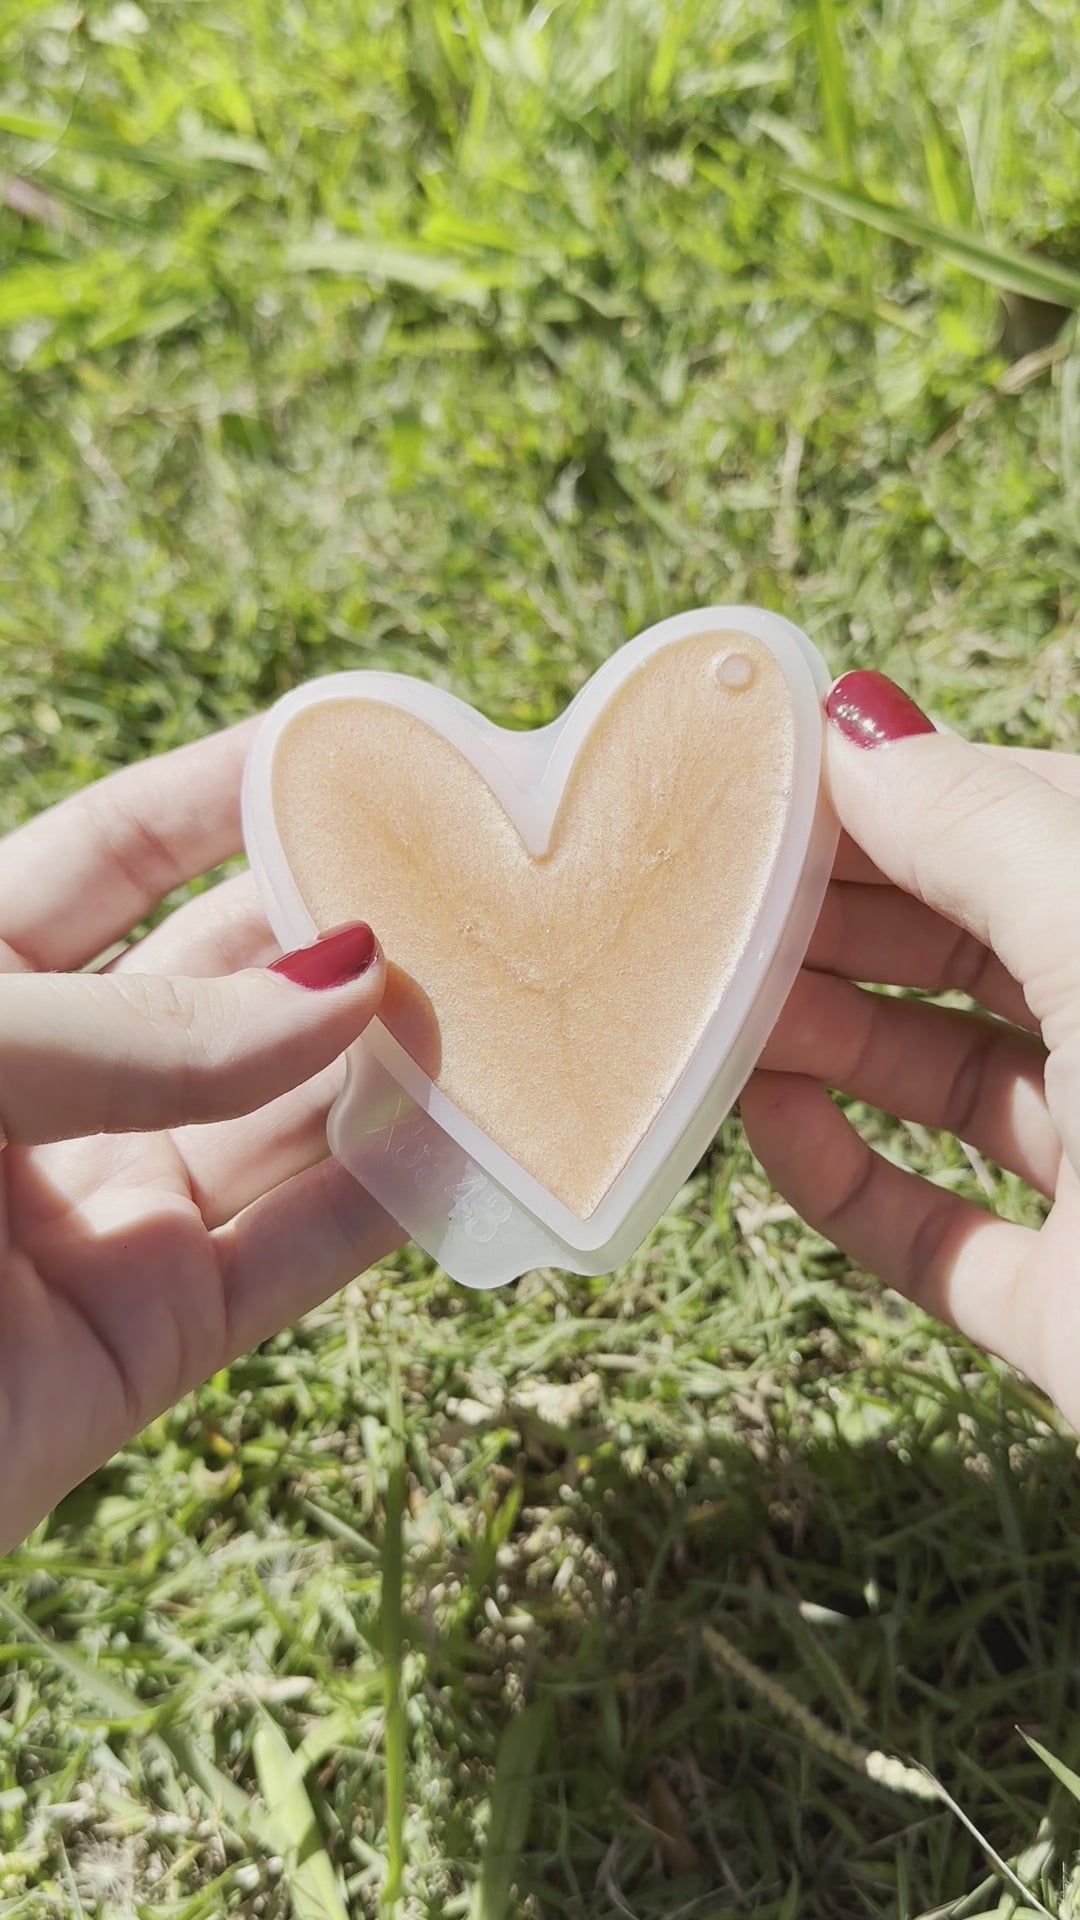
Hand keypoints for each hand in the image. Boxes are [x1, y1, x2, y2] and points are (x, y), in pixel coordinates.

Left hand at [0, 724, 401, 1552]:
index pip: (116, 852)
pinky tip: (479, 1135)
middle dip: (343, 928)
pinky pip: (296, 1254)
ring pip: (285, 1117)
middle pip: (226, 984)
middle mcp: (45, 1088)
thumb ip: (140, 1031)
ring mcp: (102, 1214)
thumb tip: (351, 983)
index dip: (230, 792)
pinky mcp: (151, 1342)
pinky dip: (393, 1198)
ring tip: (513, 996)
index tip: (356, 746)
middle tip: (474, 878)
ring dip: (397, 1063)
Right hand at [742, 672, 1079, 1426]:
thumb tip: (854, 724)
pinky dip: (842, 1175)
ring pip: (948, 1079)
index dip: (897, 796)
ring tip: (706, 1004)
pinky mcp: (1075, 1315)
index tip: (762, 784)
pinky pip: (937, 1230)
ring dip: (822, 1037)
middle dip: (840, 917)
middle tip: (709, 898)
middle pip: (977, 950)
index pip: (1027, 822)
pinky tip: (760, 1119)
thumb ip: (981, 827)